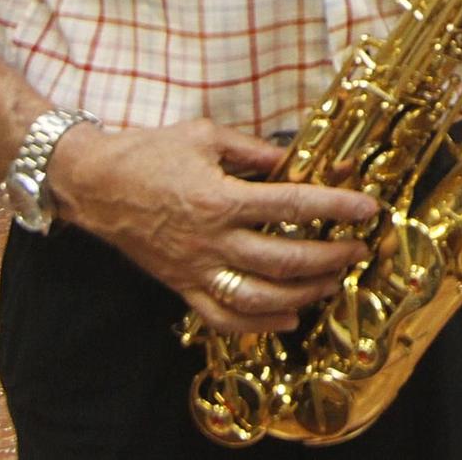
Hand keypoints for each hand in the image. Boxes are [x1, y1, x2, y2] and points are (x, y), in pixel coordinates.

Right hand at [48, 119, 377, 334]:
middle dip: (329, 257)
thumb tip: (298, 159)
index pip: (292, 204)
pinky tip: (287, 319)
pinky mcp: (180, 286)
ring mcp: (194, 269)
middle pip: (283, 259)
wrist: (94, 182)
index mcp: (220, 198)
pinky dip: (257, 325)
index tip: (368, 209)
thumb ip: (256, 151)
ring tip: (330, 282)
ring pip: (257, 297)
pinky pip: (221, 317)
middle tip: (357, 250)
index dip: (336, 206)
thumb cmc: (150, 152)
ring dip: (302, 294)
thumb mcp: (208, 135)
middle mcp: (211, 240)